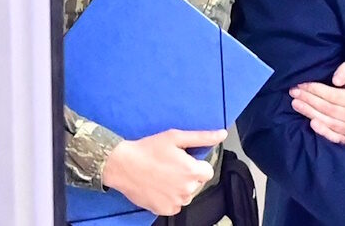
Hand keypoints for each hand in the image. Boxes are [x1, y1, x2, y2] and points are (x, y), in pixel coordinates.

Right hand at [102, 128, 225, 215]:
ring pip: (186, 195)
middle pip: (197, 183)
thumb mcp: (176, 137)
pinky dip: (170, 198)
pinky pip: (175, 205)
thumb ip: (202, 137)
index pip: (207, 171)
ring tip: (163, 176)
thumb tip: (222, 134)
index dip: (196, 165)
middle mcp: (187, 189)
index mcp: (192, 171)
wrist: (123, 165)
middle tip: (171, 166)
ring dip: (180, 188)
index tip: (184, 161)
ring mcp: (175, 201)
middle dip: (188, 175)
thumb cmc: (148, 149)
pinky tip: (159, 187)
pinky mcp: (164, 210)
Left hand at [291, 61, 344, 145]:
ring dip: (310, 112)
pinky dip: (323, 131)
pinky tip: (311, 123)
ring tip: (295, 104)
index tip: (301, 84)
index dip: (316, 89)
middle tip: (294, 92)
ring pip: (329, 122)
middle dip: (309, 99)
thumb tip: (336, 81)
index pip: (334, 96)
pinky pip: (335, 138)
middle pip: (329, 109)